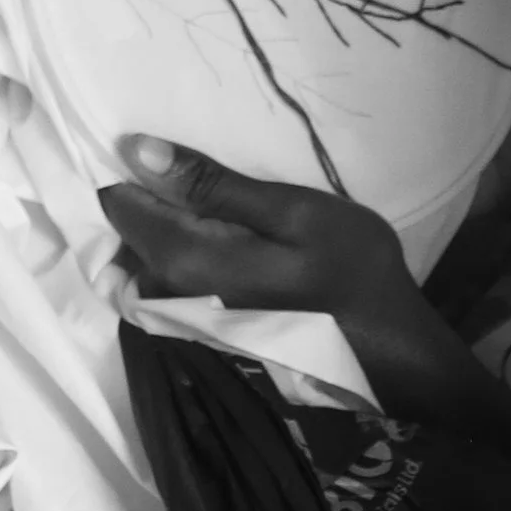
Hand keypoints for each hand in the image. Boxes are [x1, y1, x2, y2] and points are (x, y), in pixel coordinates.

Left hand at [99, 137, 464, 417]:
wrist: (391, 360)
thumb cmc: (355, 276)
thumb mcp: (295, 212)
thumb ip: (214, 184)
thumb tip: (137, 149)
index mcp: (184, 256)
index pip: (118, 202)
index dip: (136, 170)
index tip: (175, 155)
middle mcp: (169, 293)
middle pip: (129, 236)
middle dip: (154, 205)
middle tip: (209, 185)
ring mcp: (184, 322)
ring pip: (147, 265)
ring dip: (171, 237)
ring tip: (222, 219)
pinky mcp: (205, 337)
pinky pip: (169, 290)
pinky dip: (186, 266)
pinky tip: (231, 256)